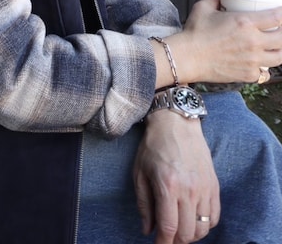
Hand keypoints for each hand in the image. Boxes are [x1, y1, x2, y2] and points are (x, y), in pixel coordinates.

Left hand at [134, 111, 219, 243]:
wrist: (177, 123)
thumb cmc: (153, 146)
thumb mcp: (139, 172)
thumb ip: (143, 203)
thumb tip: (147, 230)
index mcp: (167, 187)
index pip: (169, 228)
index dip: (163, 243)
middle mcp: (189, 190)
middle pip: (188, 233)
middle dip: (176, 241)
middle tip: (167, 237)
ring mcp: (205, 189)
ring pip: (203, 228)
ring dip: (190, 235)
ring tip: (179, 230)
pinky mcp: (214, 186)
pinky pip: (215, 217)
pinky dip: (205, 226)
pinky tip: (193, 221)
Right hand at [167, 0, 281, 84]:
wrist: (186, 58)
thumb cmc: (193, 33)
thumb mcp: (203, 8)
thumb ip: (216, 1)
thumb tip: (222, 0)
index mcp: (245, 23)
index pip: (278, 16)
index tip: (281, 11)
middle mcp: (253, 42)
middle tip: (278, 29)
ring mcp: (253, 60)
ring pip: (280, 56)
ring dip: (279, 50)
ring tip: (274, 46)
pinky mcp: (248, 74)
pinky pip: (265, 72)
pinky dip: (264, 68)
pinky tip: (259, 63)